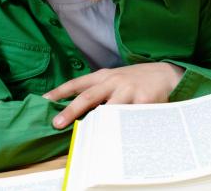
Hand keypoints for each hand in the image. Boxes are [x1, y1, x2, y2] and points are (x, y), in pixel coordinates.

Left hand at [43, 62, 184, 128]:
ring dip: (95, 123)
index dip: (60, 92)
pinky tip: (114, 136)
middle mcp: (114, 81)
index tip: (44, 100)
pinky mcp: (143, 101)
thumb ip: (98, 90)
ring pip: (107, 110)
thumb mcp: (116, 79)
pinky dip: (120, 128)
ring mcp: (129, 91)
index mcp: (104, 76)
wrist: (167, 74)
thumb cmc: (136, 80)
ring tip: (85, 135)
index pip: (78, 83)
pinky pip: (128, 118)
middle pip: (88, 96)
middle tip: (57, 124)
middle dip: (71, 111)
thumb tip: (75, 109)